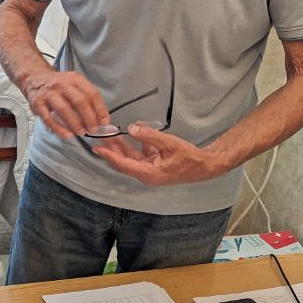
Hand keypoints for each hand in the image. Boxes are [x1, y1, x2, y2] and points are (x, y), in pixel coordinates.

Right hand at [23, 69, 110, 138]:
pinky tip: (67, 135)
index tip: (104, 122)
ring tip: (82, 132)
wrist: (34, 78)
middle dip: (89, 118)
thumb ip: (86, 98)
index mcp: (75, 79)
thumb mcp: (74, 84)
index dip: (100, 109)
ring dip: (75, 123)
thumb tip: (100, 118)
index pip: (92, 94)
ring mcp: (49, 94)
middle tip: (93, 129)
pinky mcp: (38, 103)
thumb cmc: (58, 85)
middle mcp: (62, 84)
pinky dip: (59, 128)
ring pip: (64, 109)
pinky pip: (49, 118)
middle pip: (80, 101)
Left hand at [89, 124, 221, 185]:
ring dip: (122, 146)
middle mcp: (146, 174)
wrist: (205, 166)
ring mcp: (150, 170)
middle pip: (123, 161)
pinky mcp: (154, 164)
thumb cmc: (189, 158)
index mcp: (148, 173)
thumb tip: (132, 128)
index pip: (122, 164)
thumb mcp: (169, 144)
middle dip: (112, 149)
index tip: (97, 148)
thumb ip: (149, 136)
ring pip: (131, 157)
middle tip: (100, 136)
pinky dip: (137, 144)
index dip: (109, 155)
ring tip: (111, 133)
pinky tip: (134, 132)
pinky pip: (141, 154)